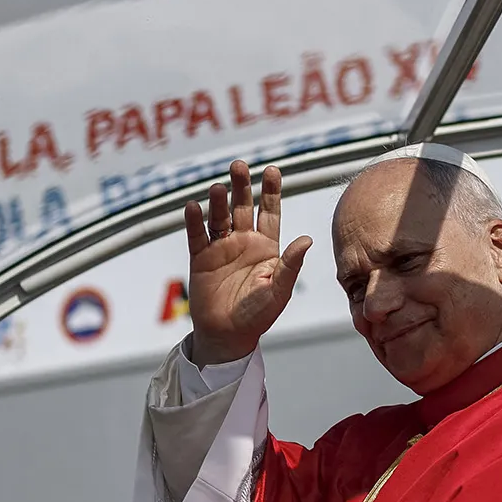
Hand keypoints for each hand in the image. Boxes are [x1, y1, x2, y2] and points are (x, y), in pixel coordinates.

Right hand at [185, 161, 312, 365]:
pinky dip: (194, 221)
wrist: (228, 336)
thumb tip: (308, 239)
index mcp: (266, 247)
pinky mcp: (201, 259)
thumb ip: (290, 264)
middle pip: (242, 207)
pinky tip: (194, 207)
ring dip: (218, 202)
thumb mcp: (279, 290)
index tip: (272, 170)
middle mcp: (244, 242)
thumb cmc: (258, 316)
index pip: (270, 212)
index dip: (270, 191)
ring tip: (217, 188)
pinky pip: (197, 236)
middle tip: (239, 166)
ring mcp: (221, 249)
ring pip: (219, 217)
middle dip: (241, 186)